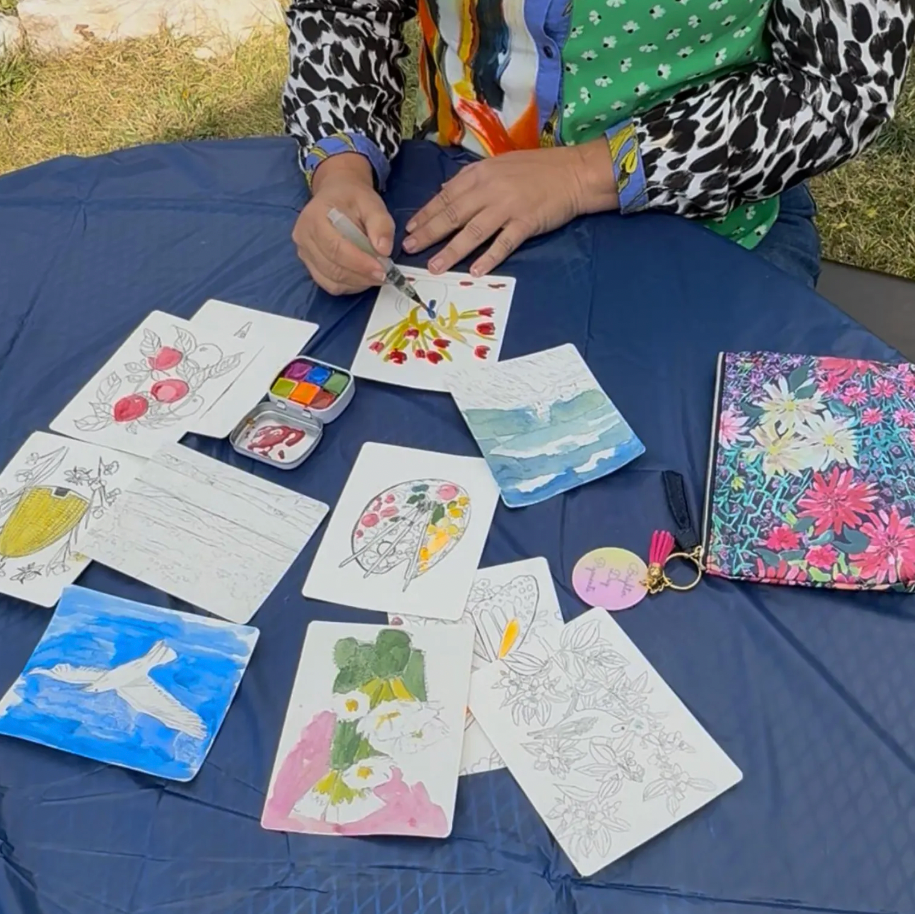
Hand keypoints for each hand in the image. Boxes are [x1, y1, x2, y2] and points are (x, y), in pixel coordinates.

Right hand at [293, 153, 394, 294]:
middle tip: (385, 276)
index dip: (359, 263)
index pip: (335, 248)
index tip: (382, 270)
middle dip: (362, 275)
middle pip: (332, 267)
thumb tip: (384, 250)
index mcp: (314, 217)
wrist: (337, 195)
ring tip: (377, 276)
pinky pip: (329, 284)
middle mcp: (303, 237)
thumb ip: (380, 224)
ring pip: (331, 280)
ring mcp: (304, 253)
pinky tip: (363, 278)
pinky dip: (349, 286)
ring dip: (357, 282)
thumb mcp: (372, 203)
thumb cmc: (353, 198)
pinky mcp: (310, 265)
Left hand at [403, 140, 618, 275]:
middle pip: (453, 215)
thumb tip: (444, 192)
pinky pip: (503, 243)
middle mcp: (490, 189)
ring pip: (473, 231)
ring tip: (435, 266)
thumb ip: (471, 180)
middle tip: (410, 249)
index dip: (426, 214)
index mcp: (481, 174)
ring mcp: (508, 207)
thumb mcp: (499, 165)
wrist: (574, 172)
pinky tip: (476, 271)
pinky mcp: (526, 222)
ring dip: (452, 251)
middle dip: (429, 234)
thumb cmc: (537, 169)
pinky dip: (489, 258)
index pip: (446, 197)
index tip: (410, 229)